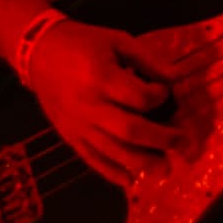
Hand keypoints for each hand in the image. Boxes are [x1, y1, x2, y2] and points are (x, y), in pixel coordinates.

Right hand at [26, 18, 180, 187]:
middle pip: (130, 131)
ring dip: (142, 163)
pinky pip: (92, 160)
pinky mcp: (69, 136)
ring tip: (165, 168)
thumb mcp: (118, 41)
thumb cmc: (84, 42)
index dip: (159, 96)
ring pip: (113, 152)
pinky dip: (111, 173)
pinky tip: (131, 181)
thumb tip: (178, 77)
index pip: (139, 98)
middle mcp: (90, 106)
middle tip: (183, 142)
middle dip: (161, 139)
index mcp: (102, 78)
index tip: (166, 91)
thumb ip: (148, 60)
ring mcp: (78, 126)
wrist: (39, 52)